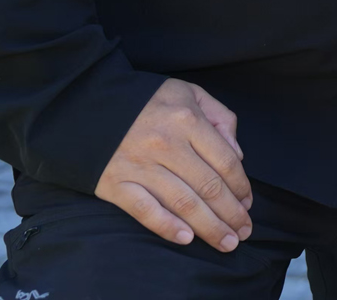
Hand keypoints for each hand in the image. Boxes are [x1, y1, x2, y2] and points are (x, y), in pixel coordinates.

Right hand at [94, 78, 252, 250]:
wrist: (87, 106)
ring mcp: (140, 166)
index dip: (241, 186)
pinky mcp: (116, 184)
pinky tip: (186, 239)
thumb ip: (220, 117)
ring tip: (226, 242)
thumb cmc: (146, 101)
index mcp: (187, 120)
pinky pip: (146, 210)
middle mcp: (166, 145)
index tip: (248, 203)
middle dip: (231, 213)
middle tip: (244, 232)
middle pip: (208, 187)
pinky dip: (167, 227)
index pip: (224, 161)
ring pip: (183, 203)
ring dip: (209, 227)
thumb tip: (237, 154)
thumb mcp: (189, 93)